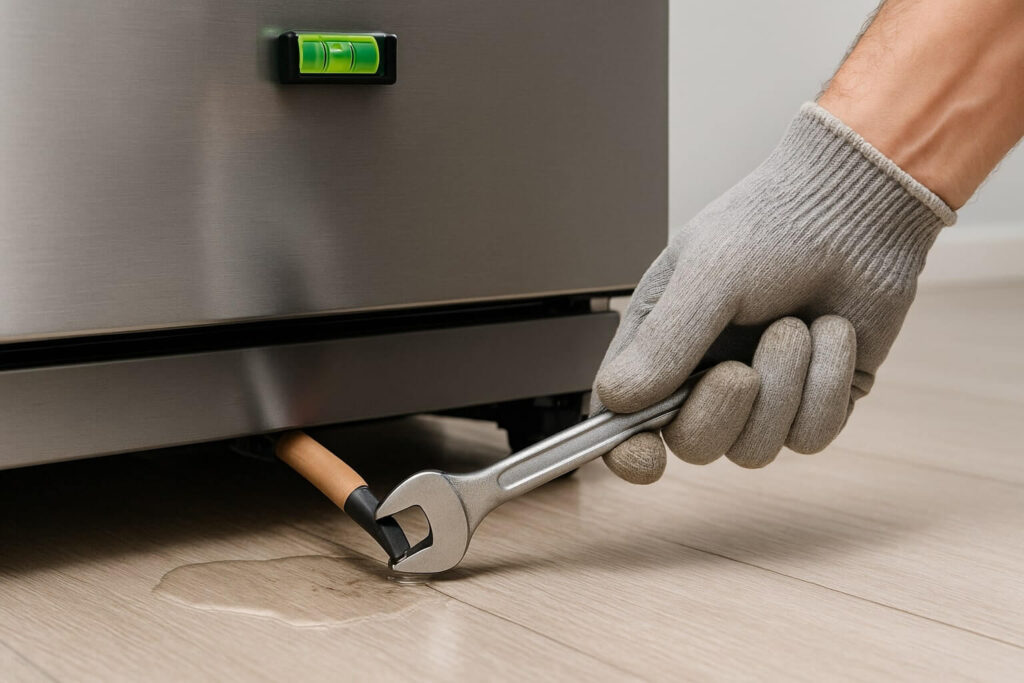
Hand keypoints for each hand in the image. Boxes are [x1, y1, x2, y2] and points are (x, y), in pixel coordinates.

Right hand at [591, 103, 954, 483]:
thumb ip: (663, 341)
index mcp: (659, 345)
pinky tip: (833, 333)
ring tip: (800, 324)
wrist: (859, 210)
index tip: (648, 459)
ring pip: (758, 448)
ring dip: (786, 385)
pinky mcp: (817, 402)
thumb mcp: (707, 274)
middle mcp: (705, 377)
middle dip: (722, 410)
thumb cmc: (774, 225)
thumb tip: (616, 399)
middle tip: (741, 369)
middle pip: (695, 446)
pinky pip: (813, 434)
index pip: (625, 420)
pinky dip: (828, 382)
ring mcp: (764, 396)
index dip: (628, 451)